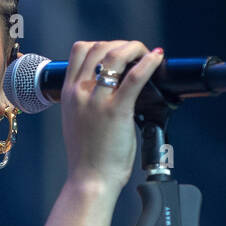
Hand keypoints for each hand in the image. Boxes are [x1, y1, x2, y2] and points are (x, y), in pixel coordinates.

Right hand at [61, 40, 162, 191]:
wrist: (89, 180)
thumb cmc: (87, 156)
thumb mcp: (77, 120)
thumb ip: (87, 101)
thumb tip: (110, 88)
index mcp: (68, 93)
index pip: (80, 50)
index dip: (102, 44)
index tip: (117, 53)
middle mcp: (79, 92)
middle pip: (99, 47)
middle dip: (121, 45)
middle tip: (137, 54)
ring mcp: (97, 101)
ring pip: (115, 56)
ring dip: (135, 49)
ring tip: (147, 54)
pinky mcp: (116, 111)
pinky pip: (134, 78)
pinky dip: (149, 64)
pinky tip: (157, 59)